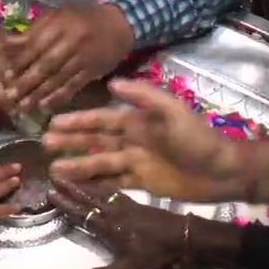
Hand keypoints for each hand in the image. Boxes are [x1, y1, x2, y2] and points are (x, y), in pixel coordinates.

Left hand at [1, 3, 133, 112]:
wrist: (121, 24)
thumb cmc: (83, 18)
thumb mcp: (59, 15)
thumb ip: (35, 31)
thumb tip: (7, 45)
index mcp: (60, 24)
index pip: (35, 45)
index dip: (19, 62)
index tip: (4, 76)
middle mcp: (72, 41)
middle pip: (45, 65)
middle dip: (26, 82)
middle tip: (9, 97)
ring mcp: (83, 58)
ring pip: (58, 79)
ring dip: (39, 95)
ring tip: (23, 107)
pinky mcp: (93, 71)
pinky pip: (73, 86)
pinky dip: (58, 98)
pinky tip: (45, 107)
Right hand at [44, 80, 239, 199]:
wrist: (223, 171)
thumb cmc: (198, 139)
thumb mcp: (174, 111)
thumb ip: (144, 97)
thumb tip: (112, 84)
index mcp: (138, 122)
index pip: (102, 120)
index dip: (78, 121)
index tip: (53, 122)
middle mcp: (132, 140)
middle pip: (96, 141)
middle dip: (71, 142)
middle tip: (45, 144)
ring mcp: (136, 162)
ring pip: (100, 162)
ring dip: (78, 165)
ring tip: (54, 169)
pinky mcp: (142, 182)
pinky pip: (113, 181)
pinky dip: (96, 182)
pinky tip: (78, 184)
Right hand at [48, 178, 186, 268]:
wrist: (181, 236)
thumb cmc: (152, 254)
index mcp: (108, 226)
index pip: (81, 213)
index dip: (65, 204)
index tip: (50, 193)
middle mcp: (113, 212)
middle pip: (88, 197)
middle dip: (71, 188)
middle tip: (55, 176)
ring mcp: (125, 205)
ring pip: (100, 191)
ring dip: (85, 184)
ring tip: (72, 177)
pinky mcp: (135, 203)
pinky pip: (114, 191)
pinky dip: (103, 186)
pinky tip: (101, 186)